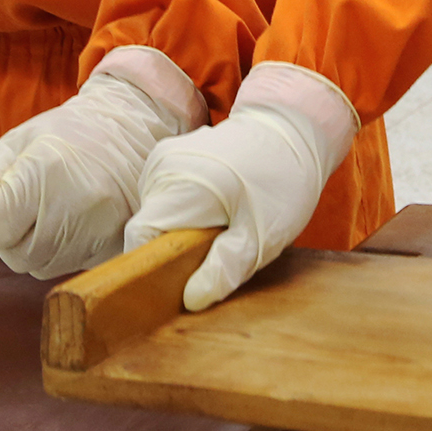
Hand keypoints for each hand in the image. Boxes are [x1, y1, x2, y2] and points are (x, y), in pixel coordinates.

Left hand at [0, 48, 201, 278]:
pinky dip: (62, 251)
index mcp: (44, 172)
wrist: (132, 130)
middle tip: (30, 203)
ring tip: (54, 209)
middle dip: (12, 235)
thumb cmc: (65, 134)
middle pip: (15, 255)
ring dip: (35, 246)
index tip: (6, 196)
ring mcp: (100, 229)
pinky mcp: (115, 246)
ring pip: (40, 267)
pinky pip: (68, 268)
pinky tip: (75, 220)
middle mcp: (75, 205)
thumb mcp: (15, 144)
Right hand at [124, 62, 356, 311]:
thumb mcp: (261, 235)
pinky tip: (214, 207)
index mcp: (180, 186)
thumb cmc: (282, 183)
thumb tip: (192, 299)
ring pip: (154, 213)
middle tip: (217, 251)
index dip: (152, 269)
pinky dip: (182, 209)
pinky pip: (163, 195)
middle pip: (147, 228)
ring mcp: (162, 156)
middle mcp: (162, 167)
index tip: (180, 283)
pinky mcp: (168, 153)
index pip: (139, 239)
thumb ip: (224, 268)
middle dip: (174, 250)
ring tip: (220, 224)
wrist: (292, 130)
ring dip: (179, 228)